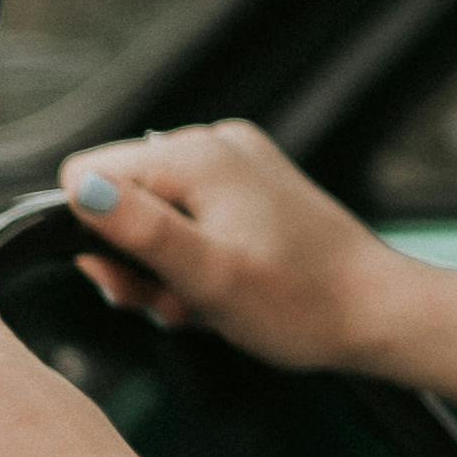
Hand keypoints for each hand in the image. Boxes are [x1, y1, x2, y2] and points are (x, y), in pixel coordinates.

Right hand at [58, 121, 394, 374]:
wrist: (378, 312)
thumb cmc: (301, 303)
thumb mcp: (208, 276)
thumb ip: (140, 230)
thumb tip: (78, 189)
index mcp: (197, 155)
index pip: (87, 175)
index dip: (96, 238)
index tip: (138, 283)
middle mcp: (215, 144)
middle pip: (120, 197)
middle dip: (137, 261)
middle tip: (177, 303)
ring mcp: (237, 163)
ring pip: (154, 215)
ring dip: (167, 270)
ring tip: (206, 303)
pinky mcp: (252, 186)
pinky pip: (190, 219)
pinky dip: (195, 261)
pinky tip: (223, 291)